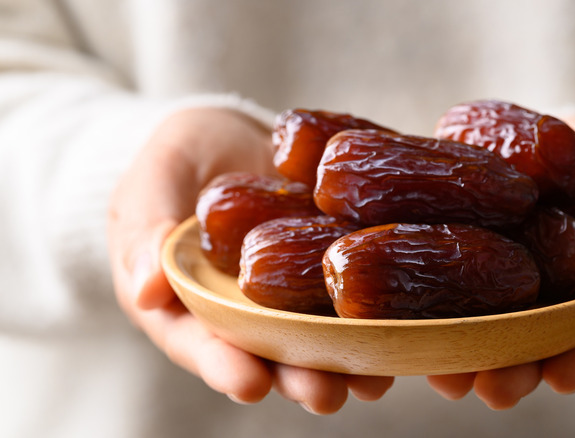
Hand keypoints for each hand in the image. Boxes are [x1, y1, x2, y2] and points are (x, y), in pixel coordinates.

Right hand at [106, 108, 392, 413]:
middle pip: (270, 354)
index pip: (202, 344)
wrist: (232, 134)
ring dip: (347, 361)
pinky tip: (405, 326)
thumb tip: (146, 290)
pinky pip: (355, 292)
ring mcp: (294, 293)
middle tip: (326, 395)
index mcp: (191, 303)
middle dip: (298, 377)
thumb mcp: (152, 183)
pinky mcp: (333, 265)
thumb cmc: (179, 158)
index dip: (224, 366)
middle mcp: (247, 310)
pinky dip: (380, 313)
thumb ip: (144, 230)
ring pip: (319, 336)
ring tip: (373, 378)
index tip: (250, 382)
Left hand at [427, 114, 574, 408]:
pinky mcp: (462, 252)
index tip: (565, 377)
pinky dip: (429, 311)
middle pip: (535, 342)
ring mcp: (503, 278)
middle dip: (516, 371)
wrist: (558, 136)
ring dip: (466, 357)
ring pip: (486, 326)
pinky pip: (444, 284)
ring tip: (448, 380)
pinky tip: (411, 331)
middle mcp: (547, 293)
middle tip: (496, 391)